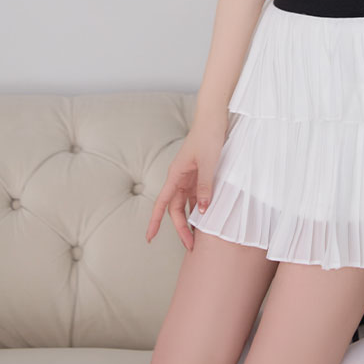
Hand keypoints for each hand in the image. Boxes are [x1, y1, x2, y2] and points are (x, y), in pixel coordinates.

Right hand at [145, 112, 227, 250]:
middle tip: (191, 246)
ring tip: (200, 237)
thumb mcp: (209, 163)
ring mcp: (190, 176)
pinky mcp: (200, 173)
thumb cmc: (208, 136)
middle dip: (181, 228)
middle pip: (176, 209)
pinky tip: (208, 216)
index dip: (155, 222)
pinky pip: (197, 194)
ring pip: (186, 203)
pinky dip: (201, 206)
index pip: (162, 204)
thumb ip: (206, 187)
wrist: (214, 117)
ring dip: (191, 219)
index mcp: (176, 175)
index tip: (149, 238)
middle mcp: (180, 177)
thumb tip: (201, 211)